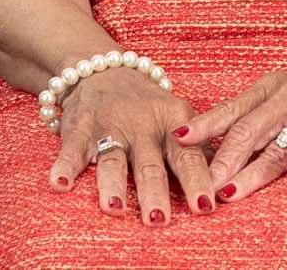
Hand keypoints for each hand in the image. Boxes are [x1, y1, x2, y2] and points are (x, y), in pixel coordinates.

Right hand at [47, 67, 214, 226]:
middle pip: (149, 163)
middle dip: (154, 191)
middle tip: (158, 218)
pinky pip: (72, 149)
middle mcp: (143, 125)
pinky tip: (60, 183)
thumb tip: (226, 185)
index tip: (205, 207)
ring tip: (115, 209)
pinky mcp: (81, 127)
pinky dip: (65, 166)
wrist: (104, 68)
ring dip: (113, 185)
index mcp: (173, 122)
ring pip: (113, 159)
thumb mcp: (177, 118)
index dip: (196, 181)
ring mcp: (110, 125)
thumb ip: (196, 149)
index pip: (188, 156)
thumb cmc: (148, 106)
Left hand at [191, 67, 286, 202]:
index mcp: (271, 88)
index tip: (177, 140)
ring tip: (231, 191)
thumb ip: (258, 122)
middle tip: (201, 186)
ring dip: (252, 171)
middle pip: (248, 130)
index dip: (205, 126)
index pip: (231, 109)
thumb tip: (216, 148)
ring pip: (277, 145)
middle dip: (222, 160)